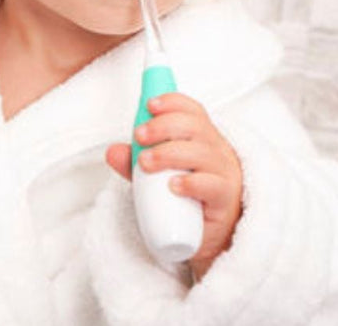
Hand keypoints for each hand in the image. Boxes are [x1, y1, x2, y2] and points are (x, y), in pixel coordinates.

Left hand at [106, 93, 243, 279]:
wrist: (209, 235)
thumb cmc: (186, 199)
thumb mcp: (156, 177)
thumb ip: (135, 164)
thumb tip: (113, 151)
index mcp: (202, 138)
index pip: (193, 111)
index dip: (173, 103)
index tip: (149, 105)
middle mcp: (216, 150)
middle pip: (195, 126)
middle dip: (164, 126)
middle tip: (139, 137)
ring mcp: (224, 173)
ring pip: (201, 153)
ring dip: (169, 153)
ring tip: (146, 162)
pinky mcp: (224, 198)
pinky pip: (212, 185)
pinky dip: (191, 183)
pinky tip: (173, 185)